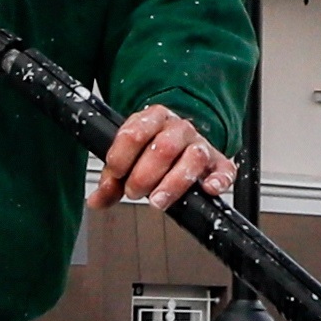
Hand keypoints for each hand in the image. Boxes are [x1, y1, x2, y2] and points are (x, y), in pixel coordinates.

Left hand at [93, 105, 230, 210]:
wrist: (180, 142)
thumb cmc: (151, 150)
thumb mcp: (128, 158)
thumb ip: (112, 179)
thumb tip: (97, 200)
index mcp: (153, 118)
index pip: (135, 132)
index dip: (121, 156)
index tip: (116, 174)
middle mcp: (179, 128)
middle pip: (164, 147)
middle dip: (144, 174)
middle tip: (133, 192)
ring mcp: (201, 145)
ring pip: (193, 158)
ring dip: (173, 182)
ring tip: (157, 201)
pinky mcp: (219, 163)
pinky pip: (224, 169)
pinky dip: (218, 180)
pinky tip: (207, 189)